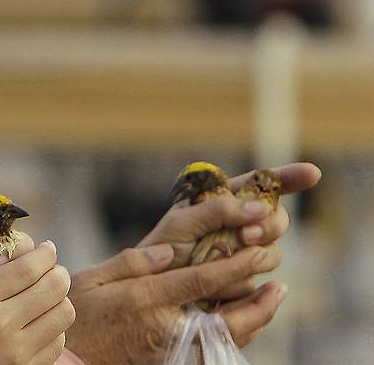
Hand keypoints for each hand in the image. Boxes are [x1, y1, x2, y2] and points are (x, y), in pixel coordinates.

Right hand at [0, 238, 74, 364]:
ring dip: (56, 299)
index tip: (42, 248)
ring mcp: (17, 356)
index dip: (43, 252)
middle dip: (54, 270)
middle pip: (56, 286)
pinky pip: (58, 343)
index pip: (31, 266)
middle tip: (43, 268)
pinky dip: (53, 328)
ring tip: (40, 294)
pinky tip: (34, 324)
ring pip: (64, 314)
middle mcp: (1, 328)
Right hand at [66, 244, 285, 364]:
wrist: (66, 356)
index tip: (258, 252)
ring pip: (223, 339)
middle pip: (224, 319)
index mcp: (143, 298)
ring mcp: (168, 349)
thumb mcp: (93, 279)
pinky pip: (211, 351)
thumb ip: (131, 262)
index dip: (234, 266)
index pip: (199, 281)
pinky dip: (235, 335)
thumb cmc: (77, 314)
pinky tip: (246, 319)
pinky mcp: (168, 362)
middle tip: (279, 282)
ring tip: (272, 297)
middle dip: (257, 302)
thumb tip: (168, 251)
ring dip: (254, 320)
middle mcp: (161, 326)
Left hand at [138, 162, 319, 269]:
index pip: (262, 185)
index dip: (289, 177)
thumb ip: (219, 211)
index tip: (312, 174)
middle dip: (268, 226)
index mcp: (223, 202)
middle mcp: (239, 225)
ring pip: (272, 253)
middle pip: (277, 219)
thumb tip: (261, 207)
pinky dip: (240, 281)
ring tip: (221, 261)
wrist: (150, 290)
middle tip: (246, 236)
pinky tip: (218, 284)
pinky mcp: (245, 281)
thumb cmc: (161, 250)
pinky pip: (259, 282)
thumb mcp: (182, 223)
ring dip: (252, 256)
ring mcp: (244, 254)